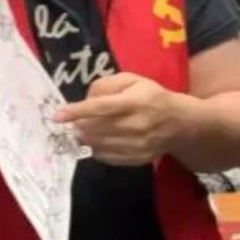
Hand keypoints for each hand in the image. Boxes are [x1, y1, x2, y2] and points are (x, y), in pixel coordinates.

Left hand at [56, 73, 183, 165]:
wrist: (182, 123)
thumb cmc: (153, 97)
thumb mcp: (133, 80)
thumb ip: (107, 84)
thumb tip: (86, 99)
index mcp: (137, 102)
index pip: (102, 108)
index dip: (78, 111)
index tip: (58, 115)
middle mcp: (138, 125)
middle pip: (97, 129)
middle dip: (79, 126)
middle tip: (73, 122)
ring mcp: (138, 145)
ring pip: (99, 145)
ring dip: (86, 138)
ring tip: (84, 130)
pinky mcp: (138, 159)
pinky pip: (107, 157)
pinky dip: (97, 149)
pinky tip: (100, 140)